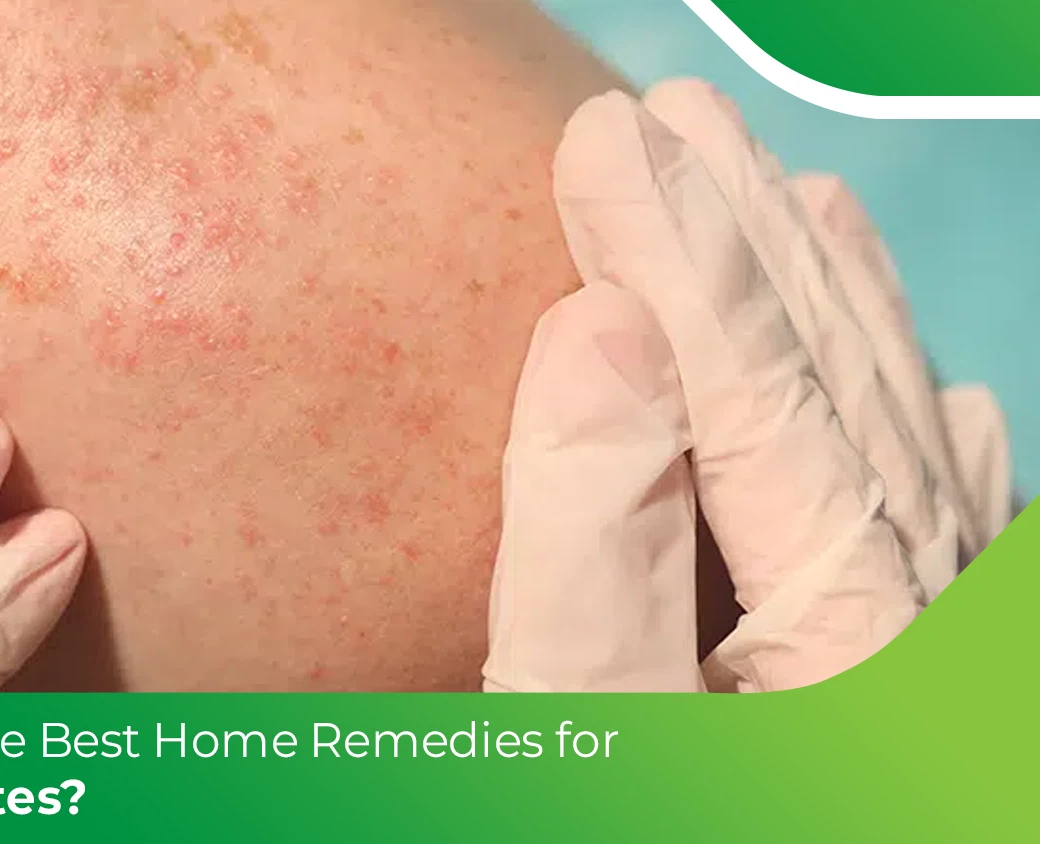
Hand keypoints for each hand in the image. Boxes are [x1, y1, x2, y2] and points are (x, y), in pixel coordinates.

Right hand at [484, 80, 1008, 693]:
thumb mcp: (580, 736)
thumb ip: (587, 559)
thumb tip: (600, 334)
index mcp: (849, 646)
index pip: (757, 399)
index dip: (679, 259)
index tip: (599, 141)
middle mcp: (927, 629)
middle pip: (844, 387)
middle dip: (750, 239)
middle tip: (672, 120)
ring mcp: (944, 651)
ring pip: (903, 426)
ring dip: (831, 295)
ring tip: (780, 191)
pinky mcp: (934, 676)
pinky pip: (947, 500)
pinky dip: (900, 405)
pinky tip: (904, 364)